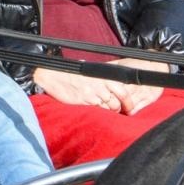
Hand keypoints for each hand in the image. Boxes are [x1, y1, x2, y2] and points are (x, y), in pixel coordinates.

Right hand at [32, 58, 168, 113]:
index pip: (124, 91)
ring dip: (107, 111)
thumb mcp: (91, 71)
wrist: (54, 76)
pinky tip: (92, 109)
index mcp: (104, 76)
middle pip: (117, 103)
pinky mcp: (84, 102)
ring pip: (108, 109)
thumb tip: (115, 87)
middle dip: (117, 108)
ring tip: (101, 109)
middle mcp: (100, 85)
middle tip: (114, 110)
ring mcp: (92, 95)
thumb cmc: (72, 73)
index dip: (128, 102)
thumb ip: (104, 79)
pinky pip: (96, 111)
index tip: (129, 108)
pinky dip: (97, 112)